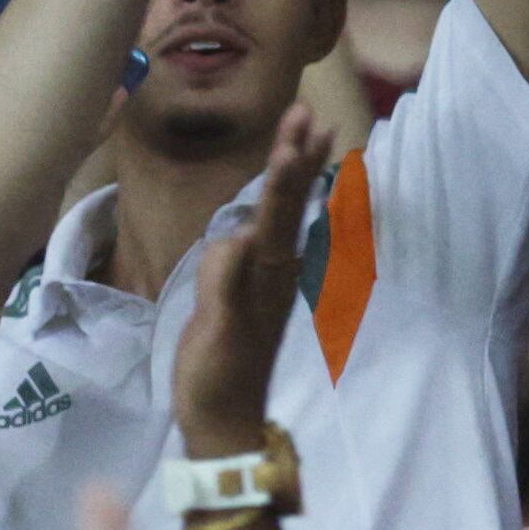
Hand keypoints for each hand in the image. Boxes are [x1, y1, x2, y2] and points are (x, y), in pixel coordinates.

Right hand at [173, 108, 328, 448]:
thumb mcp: (219, 335)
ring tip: (304, 133)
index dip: (286, 172)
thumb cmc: (218, 378)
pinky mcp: (245, 287)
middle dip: (296, 156)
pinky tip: (276, 192)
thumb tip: (241, 239)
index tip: (297, 133)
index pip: (279, 212)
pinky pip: (263, 234)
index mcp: (267, 274)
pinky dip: (273, 206)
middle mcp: (272, 268)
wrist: (223, 417)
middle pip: (287, 202)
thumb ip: (226, 288)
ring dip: (290, 172)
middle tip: (310, 111)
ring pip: (279, 213)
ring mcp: (262, 276)